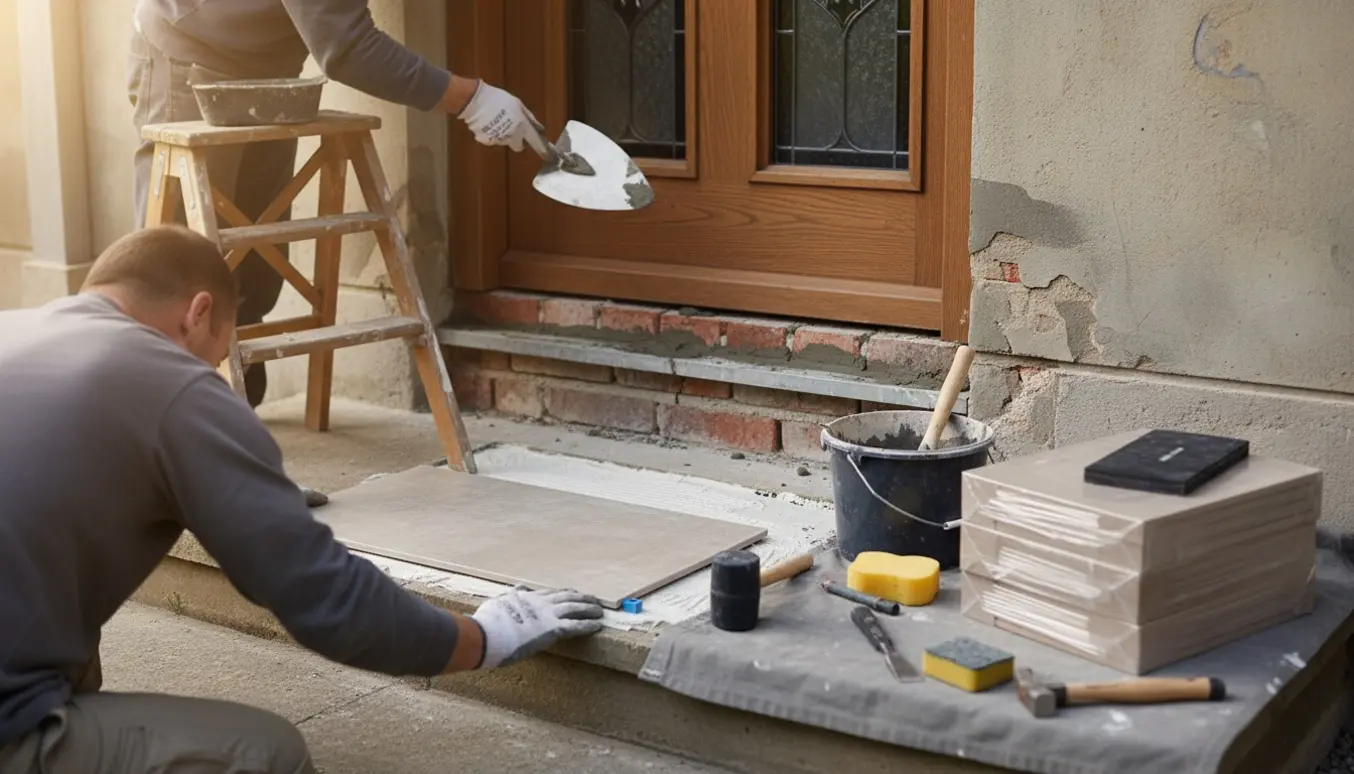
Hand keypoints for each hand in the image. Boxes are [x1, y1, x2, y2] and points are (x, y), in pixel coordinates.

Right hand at [456, 81, 548, 155]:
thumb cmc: (498, 100)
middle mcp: (512, 137)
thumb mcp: (518, 105)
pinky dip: (493, 134)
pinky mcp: (487, 141)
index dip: (542, 149)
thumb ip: (530, 119)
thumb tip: (540, 129)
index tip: (547, 154)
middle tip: (515, 129)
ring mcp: (499, 140)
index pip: (536, 143)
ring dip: (505, 135)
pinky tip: (489, 122)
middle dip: (519, 141)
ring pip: (506, 142)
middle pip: (519, 146)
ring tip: (498, 120)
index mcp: (522, 127)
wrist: (475, 101)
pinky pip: (493, 139)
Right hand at [471, 587, 604, 667]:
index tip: (573, 592)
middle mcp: (541, 602)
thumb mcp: (498, 602)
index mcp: (527, 596)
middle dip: (582, 597)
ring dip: (590, 609)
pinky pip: (576, 626)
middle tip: (593, 599)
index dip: (564, 593)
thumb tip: (518, 588)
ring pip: (576, 608)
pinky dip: (588, 625)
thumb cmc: (487, 622)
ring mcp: (548, 614)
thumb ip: (511, 595)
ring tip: (600, 611)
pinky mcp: (552, 629)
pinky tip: (598, 626)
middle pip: (568, 596)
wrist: (487, 634)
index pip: (551, 592)